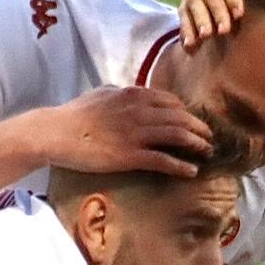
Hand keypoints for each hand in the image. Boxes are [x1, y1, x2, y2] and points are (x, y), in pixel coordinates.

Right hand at [43, 86, 211, 177]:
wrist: (55, 132)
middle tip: (209, 137)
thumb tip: (134, 93)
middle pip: (181, 118)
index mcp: (133, 94)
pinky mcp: (130, 156)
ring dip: (197, 144)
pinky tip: (191, 171)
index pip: (171, 102)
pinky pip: (163, 160)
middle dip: (199, 128)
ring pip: (177, 136)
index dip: (186, 113)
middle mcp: (139, 111)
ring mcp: (136, 133)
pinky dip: (181, 166)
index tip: (192, 122)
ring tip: (206, 151)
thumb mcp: (102, 94)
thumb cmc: (75, 114)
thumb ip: (122, 93)